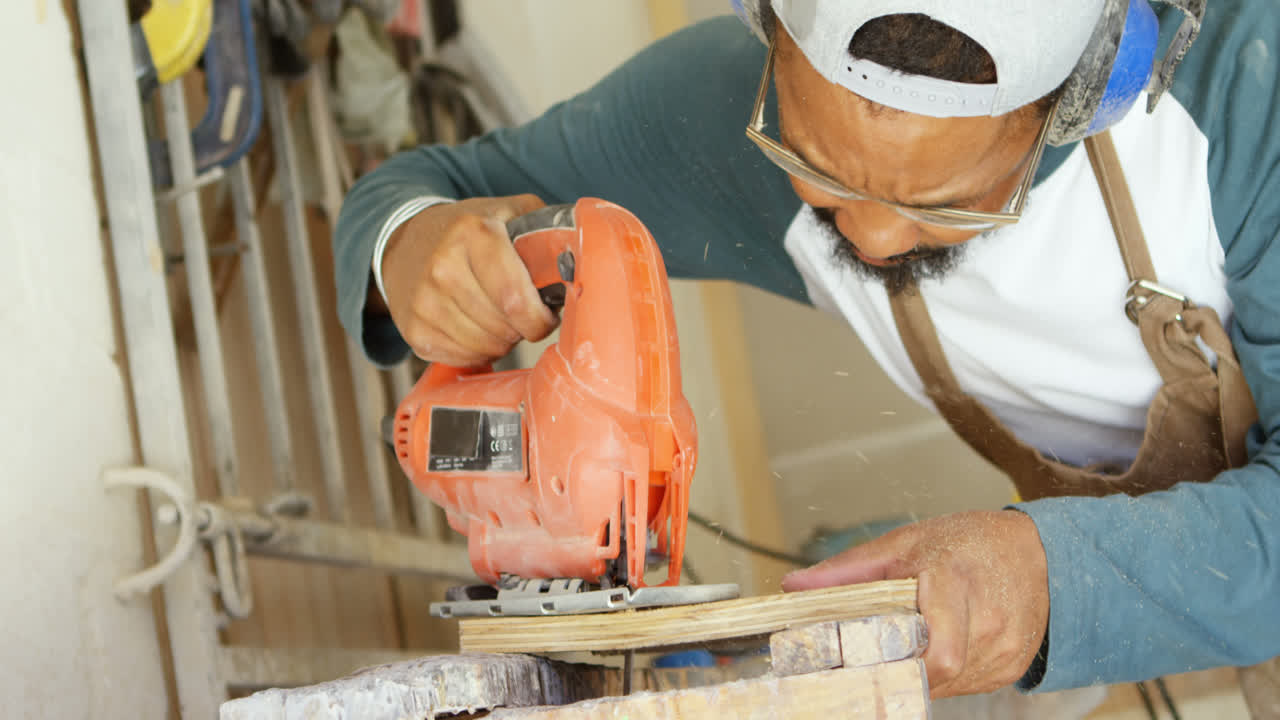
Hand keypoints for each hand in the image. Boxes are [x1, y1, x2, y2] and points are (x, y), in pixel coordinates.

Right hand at [379, 194, 558, 365]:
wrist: (406, 243)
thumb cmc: (468, 231)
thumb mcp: (508, 212)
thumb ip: (548, 230)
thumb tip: (584, 261)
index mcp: (474, 234)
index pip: (515, 298)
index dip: (539, 318)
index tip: (546, 316)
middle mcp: (443, 267)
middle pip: (503, 327)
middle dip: (523, 329)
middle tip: (523, 316)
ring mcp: (424, 301)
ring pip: (485, 346)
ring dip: (503, 341)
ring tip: (500, 319)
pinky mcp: (414, 330)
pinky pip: (463, 357)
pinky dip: (479, 351)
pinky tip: (478, 328)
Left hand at [781, 510, 1048, 697]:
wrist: (1038, 553)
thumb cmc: (970, 543)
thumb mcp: (905, 542)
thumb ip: (849, 569)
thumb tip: (795, 586)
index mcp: (955, 583)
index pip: (939, 653)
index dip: (901, 669)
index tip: (866, 667)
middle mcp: (986, 623)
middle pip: (935, 672)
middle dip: (901, 665)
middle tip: (879, 652)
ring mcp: (1004, 650)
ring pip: (947, 683)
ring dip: (921, 669)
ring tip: (917, 638)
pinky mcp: (1012, 668)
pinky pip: (966, 684)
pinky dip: (945, 672)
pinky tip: (942, 643)